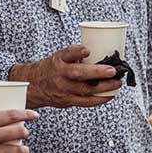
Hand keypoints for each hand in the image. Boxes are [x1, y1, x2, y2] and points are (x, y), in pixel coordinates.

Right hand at [9, 45, 123, 107]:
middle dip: (97, 72)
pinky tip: (110, 95)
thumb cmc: (53, 68)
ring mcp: (63, 90)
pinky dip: (99, 99)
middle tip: (112, 71)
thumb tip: (102, 52)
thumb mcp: (60, 57)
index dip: (77, 51)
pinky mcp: (67, 101)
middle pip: (78, 74)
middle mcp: (60, 75)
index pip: (67, 54)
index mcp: (59, 60)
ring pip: (85, 90)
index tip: (87, 50)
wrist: (34, 86)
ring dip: (104, 87)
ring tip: (117, 83)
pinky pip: (85, 102)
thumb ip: (76, 55)